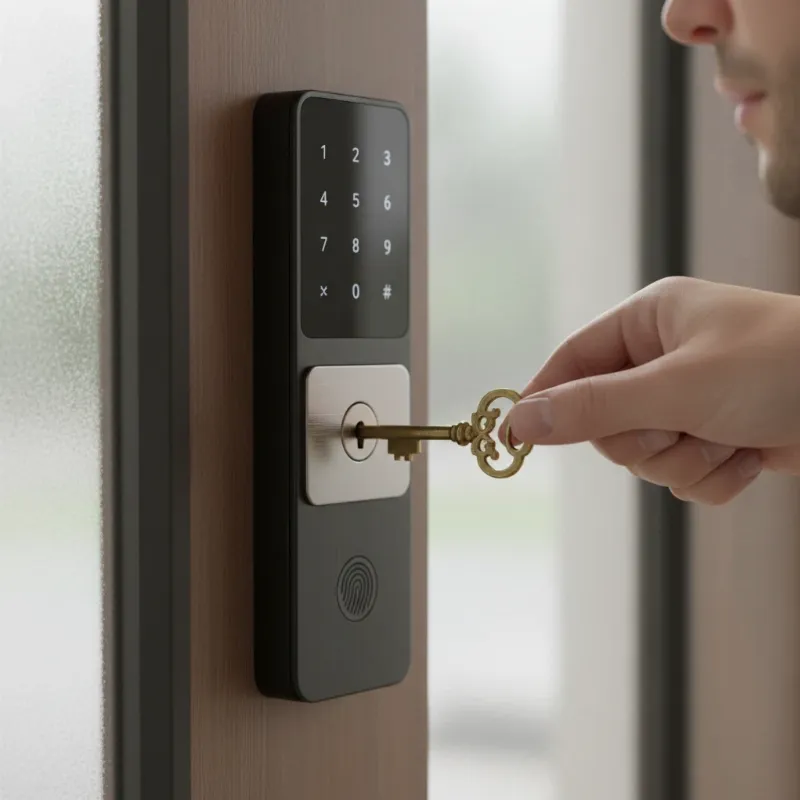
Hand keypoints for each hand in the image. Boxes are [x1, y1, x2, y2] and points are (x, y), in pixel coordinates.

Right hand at [502, 276, 799, 504]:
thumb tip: (520, 422)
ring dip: (685, 459)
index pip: (572, 361)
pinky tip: (749, 455)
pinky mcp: (717, 435)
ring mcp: (691, 400)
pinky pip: (682, 474)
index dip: (544, 400)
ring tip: (729, 438)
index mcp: (649, 321)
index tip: (513, 439)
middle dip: (645, 438)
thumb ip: (593, 407)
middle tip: (679, 429)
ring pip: (645, 456)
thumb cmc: (781, 367)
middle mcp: (664, 358)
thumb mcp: (676, 387)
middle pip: (606, 421)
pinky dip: (713, 475)